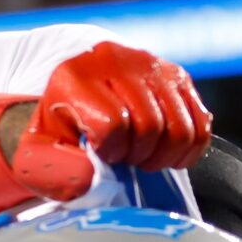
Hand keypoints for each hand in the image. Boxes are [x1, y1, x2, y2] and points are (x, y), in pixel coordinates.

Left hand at [9, 42, 211, 200]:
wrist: (74, 88)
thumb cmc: (59, 128)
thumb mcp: (40, 151)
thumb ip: (54, 170)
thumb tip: (89, 179)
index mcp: (75, 77)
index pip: (112, 124)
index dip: (111, 150)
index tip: (102, 153)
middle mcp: (115, 62)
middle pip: (150, 125)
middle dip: (139, 154)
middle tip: (125, 157)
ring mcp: (151, 65)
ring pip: (180, 127)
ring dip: (164, 154)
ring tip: (142, 155)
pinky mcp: (177, 75)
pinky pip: (201, 123)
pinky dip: (188, 148)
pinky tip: (166, 152)